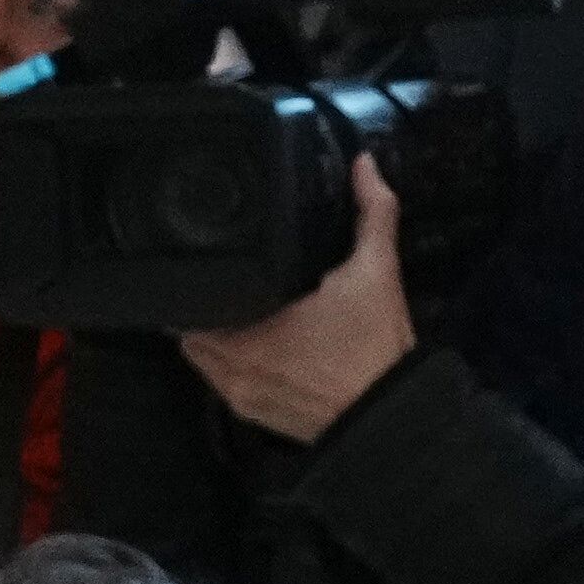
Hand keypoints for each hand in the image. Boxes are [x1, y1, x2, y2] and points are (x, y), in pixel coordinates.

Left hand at [176, 155, 414, 438]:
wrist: (397, 417)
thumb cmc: (377, 350)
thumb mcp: (376, 273)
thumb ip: (371, 215)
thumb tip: (365, 166)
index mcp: (244, 337)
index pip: (186, 311)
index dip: (190, 286)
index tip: (203, 264)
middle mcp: (232, 373)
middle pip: (191, 334)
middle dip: (204, 309)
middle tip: (223, 282)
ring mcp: (242, 399)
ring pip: (206, 362)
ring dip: (217, 338)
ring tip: (238, 308)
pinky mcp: (258, 417)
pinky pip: (228, 385)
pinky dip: (236, 364)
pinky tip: (259, 344)